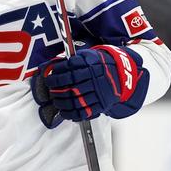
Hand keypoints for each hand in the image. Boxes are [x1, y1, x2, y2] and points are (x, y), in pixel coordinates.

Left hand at [31, 45, 148, 127]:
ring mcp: (99, 93)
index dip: (56, 76)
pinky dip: (72, 114)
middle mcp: (95, 79)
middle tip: (51, 91)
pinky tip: (64, 112)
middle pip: (71, 87)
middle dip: (57, 91)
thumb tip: (55, 67)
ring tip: (56, 101)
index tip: (49, 79)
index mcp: (90, 65)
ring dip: (62, 103)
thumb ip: (73, 60)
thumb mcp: (88, 56)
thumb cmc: (99, 64)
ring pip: (76, 101)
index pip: (69, 71)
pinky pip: (85, 112)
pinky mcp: (101, 104)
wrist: (121, 73)